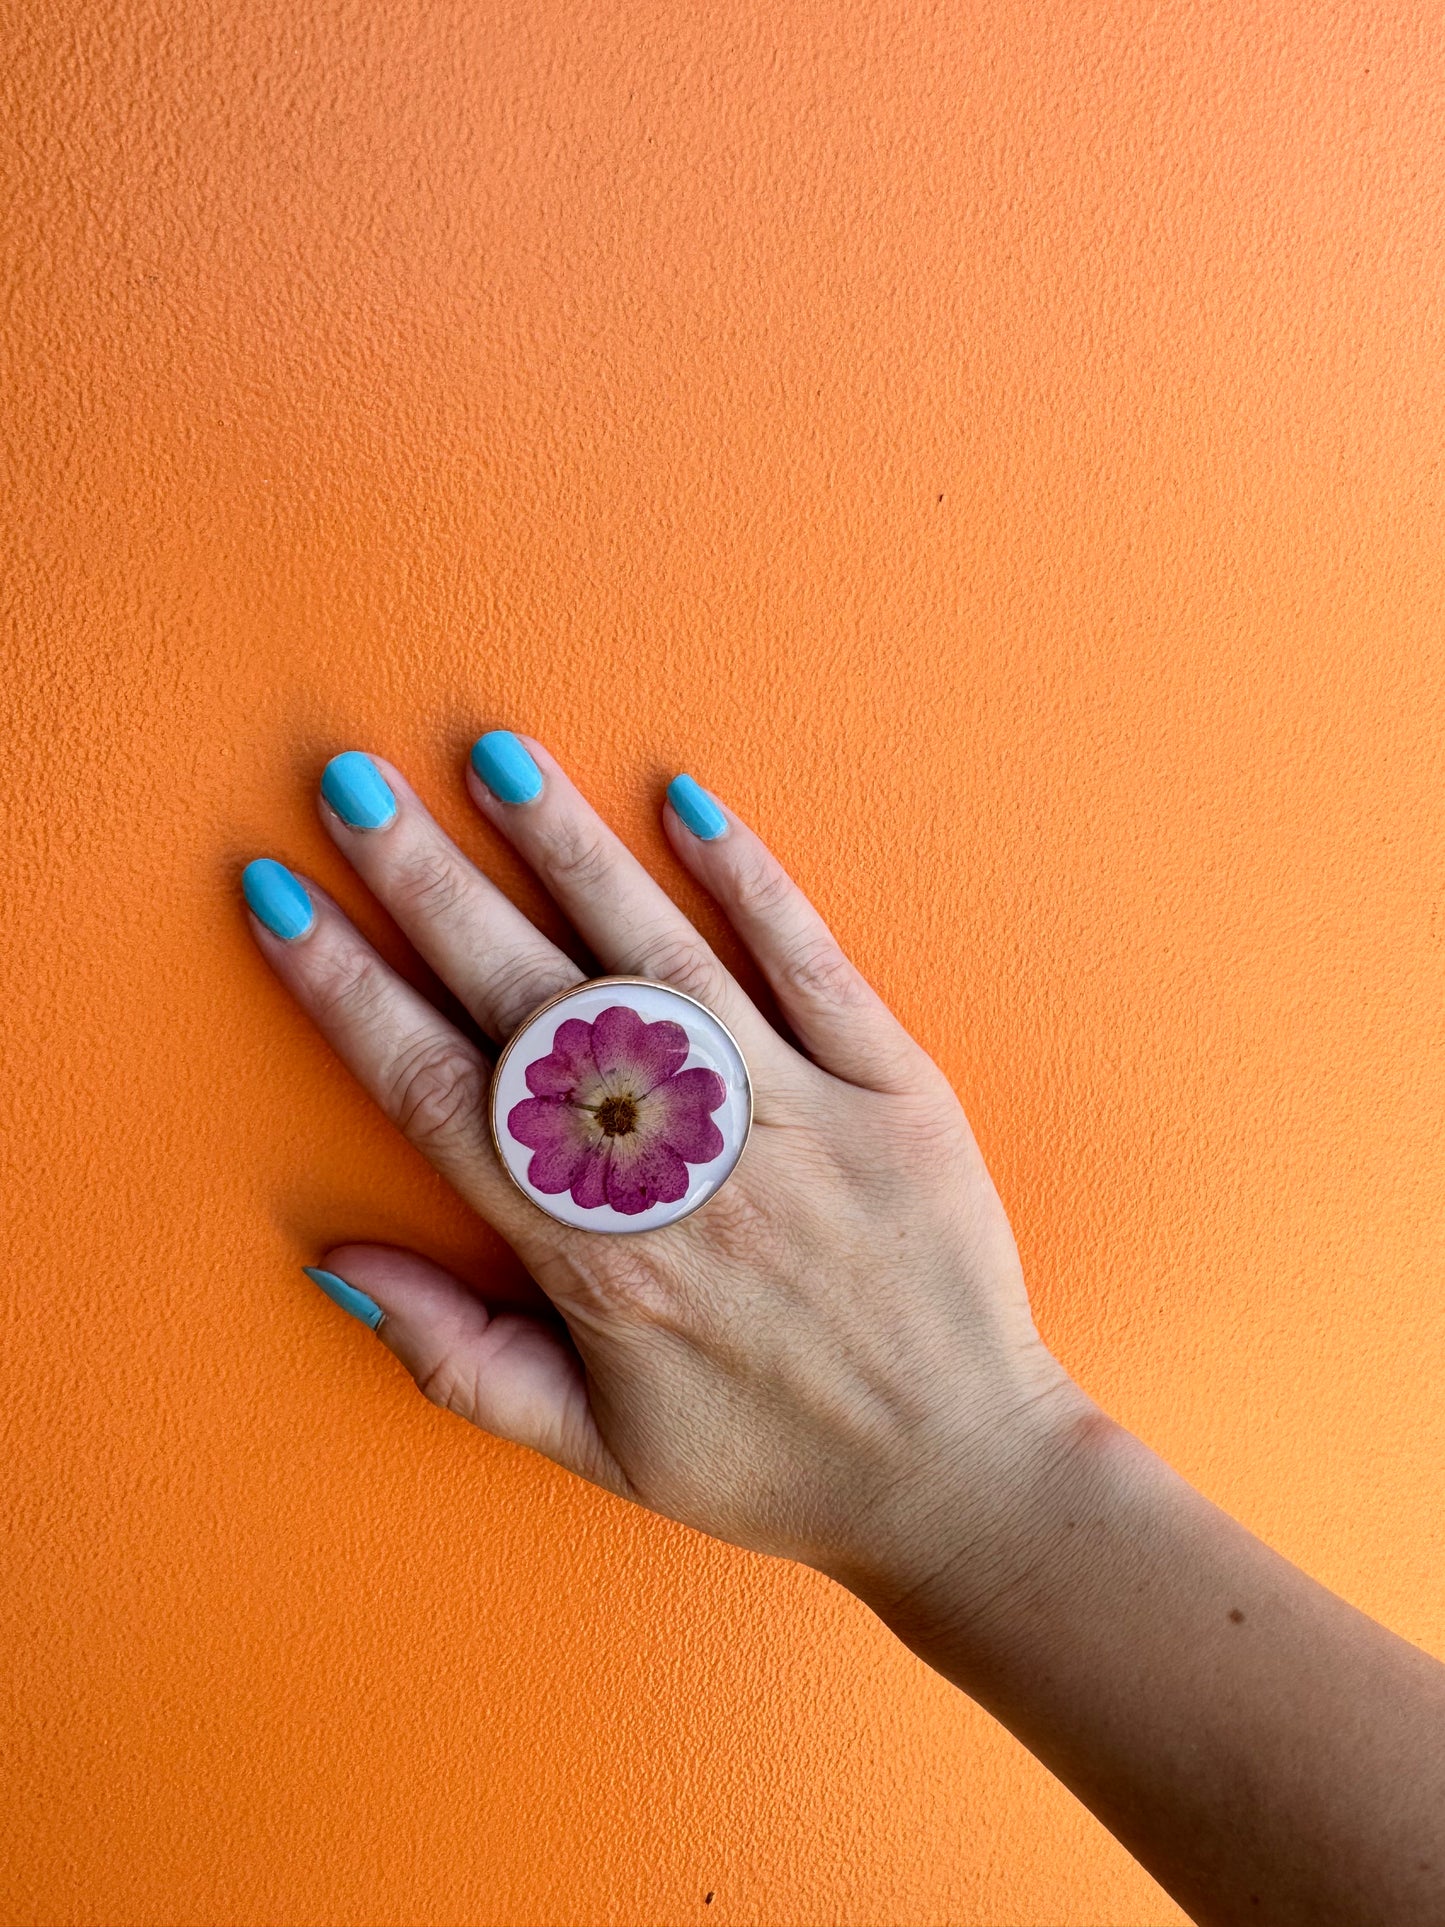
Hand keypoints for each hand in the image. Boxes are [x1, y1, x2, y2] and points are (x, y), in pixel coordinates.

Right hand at [242, 734, 1086, 1608]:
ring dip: (570, 851)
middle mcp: (681, 1167)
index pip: (438, 1089)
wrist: (959, 1472)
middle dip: (429, 884)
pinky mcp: (889, 1084)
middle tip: (354, 784)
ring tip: (496, 759)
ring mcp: (789, 1112)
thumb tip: (335, 1258)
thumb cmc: (770, 1461)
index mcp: (595, 1253)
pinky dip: (749, 881)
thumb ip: (456, 1354)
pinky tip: (686, 802)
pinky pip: (809, 964)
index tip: (281, 898)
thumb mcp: (594, 1448)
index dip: (346, 988)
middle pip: (529, 1000)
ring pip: (656, 957)